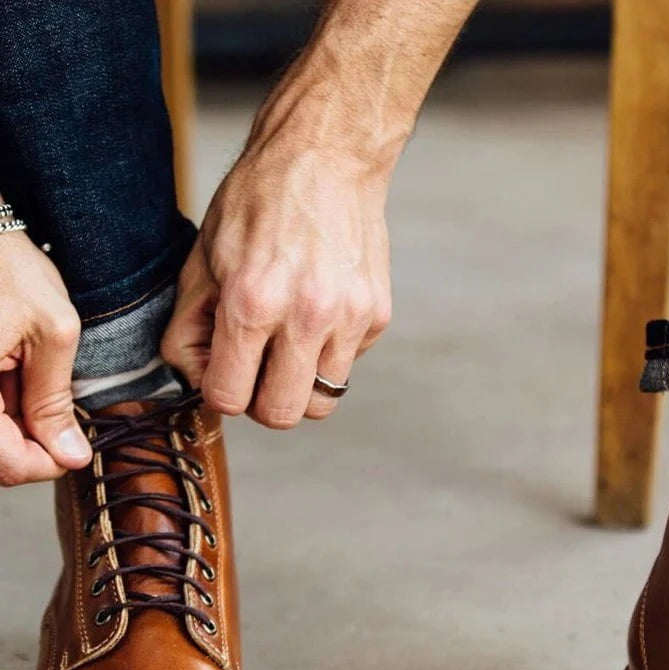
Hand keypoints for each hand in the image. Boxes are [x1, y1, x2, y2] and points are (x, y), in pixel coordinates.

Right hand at [0, 229, 90, 484]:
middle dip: (29, 449)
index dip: (43, 465)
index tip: (72, 451)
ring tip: (31, 385)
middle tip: (60, 425)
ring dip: (14, 430)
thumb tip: (70, 455)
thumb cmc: (8, 266)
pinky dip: (2, 411)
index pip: (4, 462)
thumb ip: (54, 399)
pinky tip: (14, 381)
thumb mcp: (51, 330)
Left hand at [163, 94, 392, 428]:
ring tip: (290, 343)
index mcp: (253, 301)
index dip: (220, 392)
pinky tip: (319, 310)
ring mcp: (350, 318)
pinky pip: (348, 364)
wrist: (328, 155)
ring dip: (300, 382)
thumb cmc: (259, 200)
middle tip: (257, 372)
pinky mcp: (377, 316)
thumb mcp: (204, 257)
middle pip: (283, 415)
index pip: (230, 397)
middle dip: (263, 403)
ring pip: (323, 399)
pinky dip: (329, 351)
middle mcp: (307, 316)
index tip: (223, 372)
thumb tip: (197, 377)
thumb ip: (190, 325)